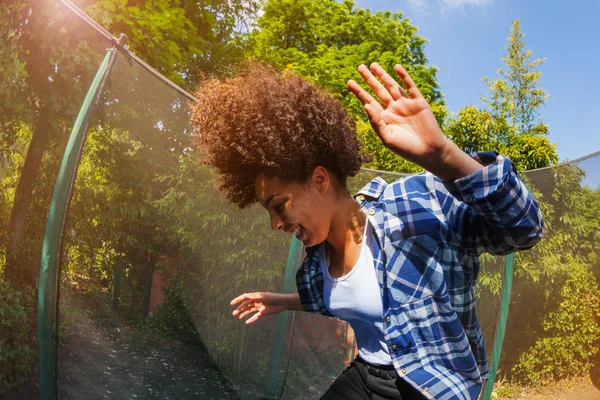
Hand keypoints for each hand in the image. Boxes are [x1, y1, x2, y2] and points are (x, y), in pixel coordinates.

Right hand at [231, 292, 296, 323]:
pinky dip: (251, 319)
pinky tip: (246, 322)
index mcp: (256, 296)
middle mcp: (256, 301)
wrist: (283, 303)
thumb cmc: (274, 297)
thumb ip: (254, 296)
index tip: (231, 304)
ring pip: (249, 311)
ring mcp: (259, 307)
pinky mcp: (263, 313)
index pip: (245, 298)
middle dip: (239, 309)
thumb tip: (245, 295)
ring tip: (238, 317)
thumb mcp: (264, 296)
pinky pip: (255, 317)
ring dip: (243, 314)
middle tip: (234, 313)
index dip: (238, 300)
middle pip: (246, 305)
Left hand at [347, 63, 480, 180]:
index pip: (369, 101)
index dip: (359, 92)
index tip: (349, 82)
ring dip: (383, 75)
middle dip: (369, 79)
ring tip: (372, 65)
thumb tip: (366, 105)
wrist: (428, 152)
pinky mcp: (418, 102)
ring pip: (392, 86)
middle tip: (359, 67)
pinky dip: (404, 77)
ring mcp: (406, 104)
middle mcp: (393, 109)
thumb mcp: (387, 137)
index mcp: (384, 118)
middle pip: (378, 90)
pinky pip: (410, 87)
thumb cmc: (406, 148)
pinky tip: (396, 67)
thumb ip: (376, 122)